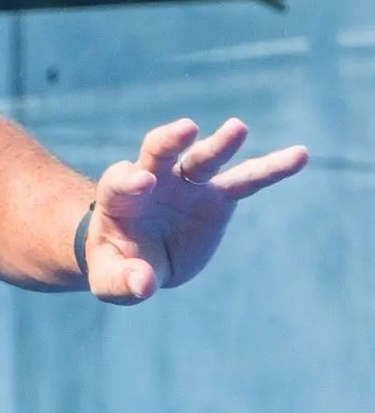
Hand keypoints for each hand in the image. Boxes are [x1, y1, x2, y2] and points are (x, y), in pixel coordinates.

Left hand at [85, 117, 307, 303]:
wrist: (140, 260)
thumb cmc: (118, 266)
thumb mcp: (113, 279)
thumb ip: (124, 279)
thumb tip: (143, 284)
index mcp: (119, 198)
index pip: (120, 181)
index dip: (129, 180)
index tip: (142, 181)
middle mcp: (152, 180)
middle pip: (158, 153)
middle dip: (169, 140)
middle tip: (185, 129)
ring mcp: (187, 184)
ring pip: (203, 159)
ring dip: (220, 144)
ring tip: (238, 128)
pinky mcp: (217, 196)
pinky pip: (246, 180)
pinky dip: (271, 169)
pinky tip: (299, 155)